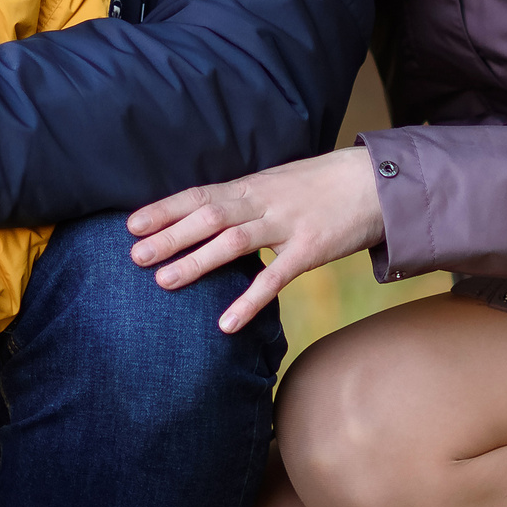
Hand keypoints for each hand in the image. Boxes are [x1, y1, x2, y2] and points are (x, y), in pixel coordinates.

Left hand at [127, 147, 387, 334]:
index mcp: (252, 186)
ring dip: (196, 261)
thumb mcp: (278, 183)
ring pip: (234, 243)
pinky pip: (274, 278)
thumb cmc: (322, 185)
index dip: (165, 209)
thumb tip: (207, 215)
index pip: (200, 195)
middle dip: (170, 236)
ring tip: (163, 281)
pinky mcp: (310, 251)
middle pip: (209, 217)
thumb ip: (245, 199)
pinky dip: (248, 301)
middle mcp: (264, 202)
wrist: (375, 182)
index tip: (132, 224)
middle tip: (134, 256)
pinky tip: (225, 323)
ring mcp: (287, 226)